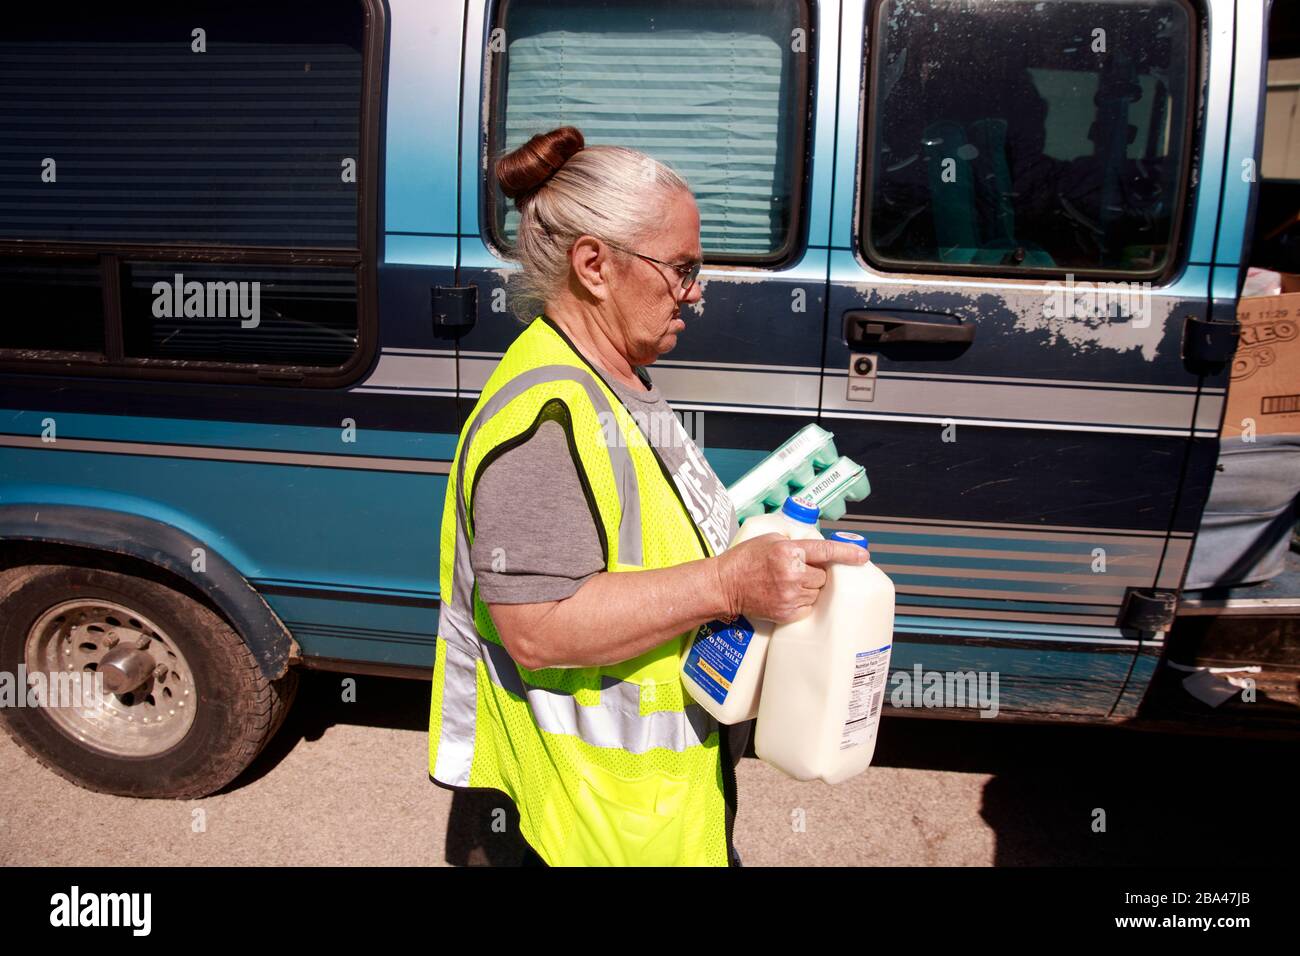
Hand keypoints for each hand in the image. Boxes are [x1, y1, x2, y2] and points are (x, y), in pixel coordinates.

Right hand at [715, 533, 870, 623]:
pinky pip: (808, 607)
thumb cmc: (745, 560)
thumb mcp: (770, 539)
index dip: (847, 553)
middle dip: (816, 573)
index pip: (826, 552)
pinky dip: (802, 601)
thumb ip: (796, 544)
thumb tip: (819, 550)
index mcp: (789, 552)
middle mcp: (792, 574)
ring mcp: (790, 595)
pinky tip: (786, 595)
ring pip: (817, 592)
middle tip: (798, 571)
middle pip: (823, 576)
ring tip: (788, 583)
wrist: (725, 585)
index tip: (862, 556)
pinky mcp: (787, 612)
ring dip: (809, 588)